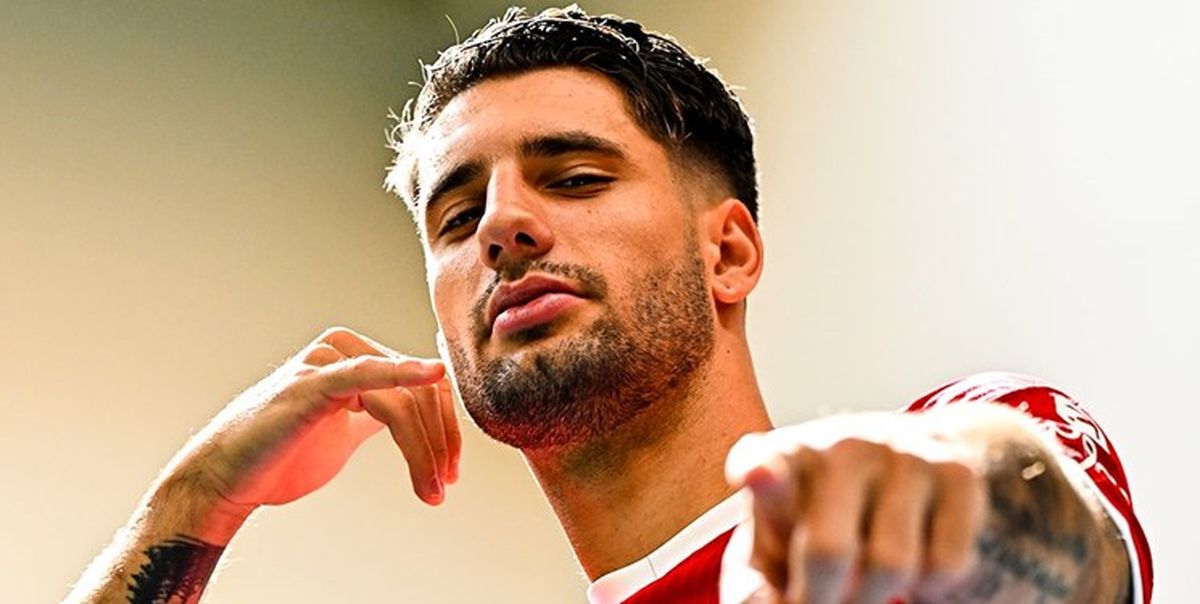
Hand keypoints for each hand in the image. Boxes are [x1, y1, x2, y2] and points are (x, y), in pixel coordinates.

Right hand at [163, 327, 461, 528]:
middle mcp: (345, 350)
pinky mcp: (311, 383)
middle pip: (421, 394)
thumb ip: (384, 414)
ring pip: (402, 402)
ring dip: (423, 450)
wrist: (226, 480)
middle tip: (441, 487)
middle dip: (439, 444)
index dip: (447, 429)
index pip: (425, 386)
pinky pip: (365, 375)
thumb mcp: (348, 430)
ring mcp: (326, 362)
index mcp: (358, 357)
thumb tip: (426, 417)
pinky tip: (430, 374)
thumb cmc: (283, 455)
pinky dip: (402, 374)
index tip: (450, 472)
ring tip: (429, 490)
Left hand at [722, 413, 987, 603]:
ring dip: (877, 598)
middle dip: (821, 602)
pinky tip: (917, 557)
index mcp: (781, 458)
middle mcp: (839, 445)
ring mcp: (901, 452)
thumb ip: (756, 586)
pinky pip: (946, 565)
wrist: (917, 469)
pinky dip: (931, 586)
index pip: (762, 461)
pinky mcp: (956, 472)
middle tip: (818, 603)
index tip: (756, 475)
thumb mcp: (776, 550)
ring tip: (865, 581)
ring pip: (891, 567)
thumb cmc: (821, 522)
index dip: (760, 474)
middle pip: (828, 552)